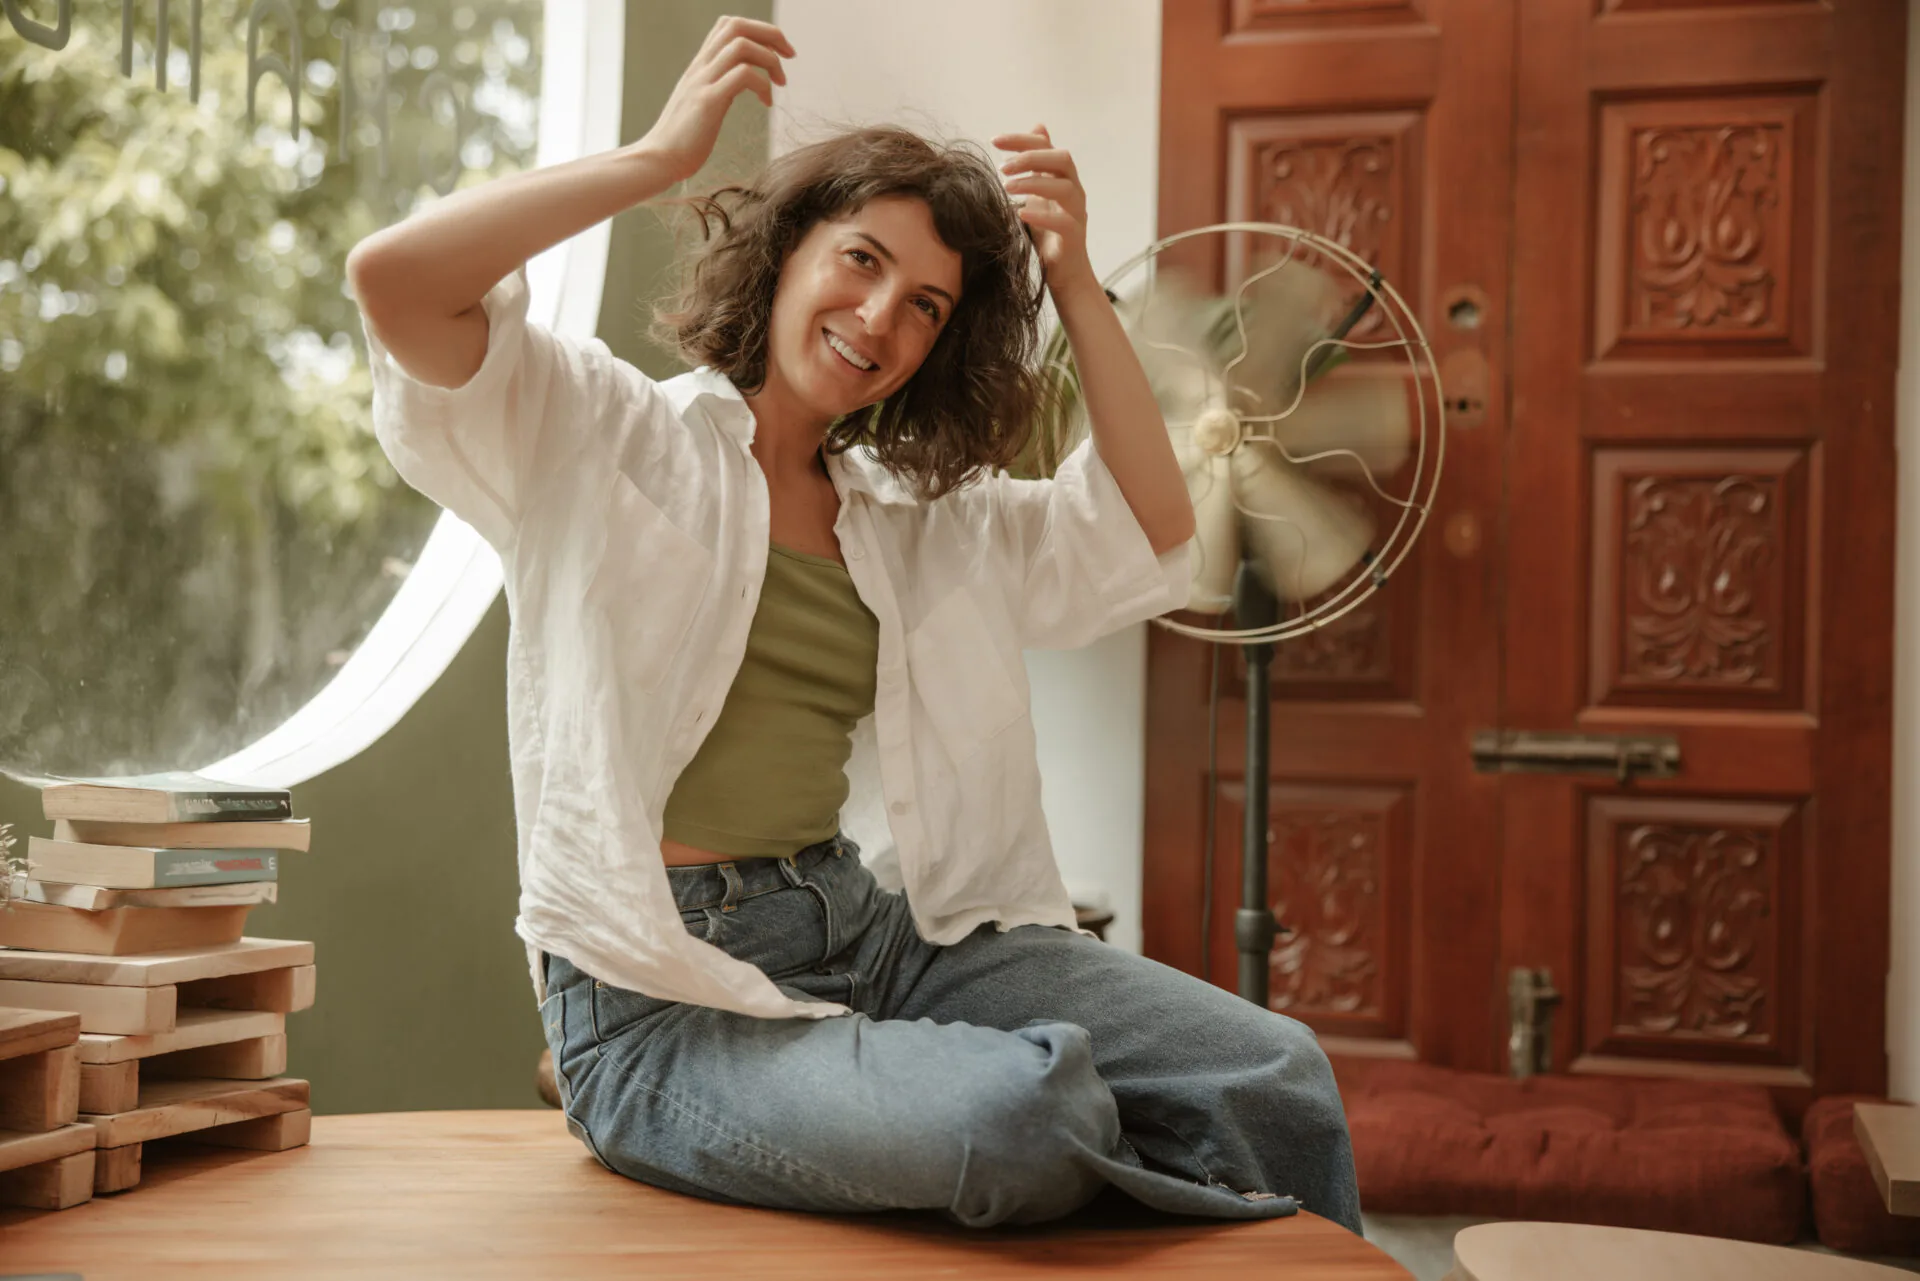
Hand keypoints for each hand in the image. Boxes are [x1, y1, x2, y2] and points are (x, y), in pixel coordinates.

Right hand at [641, 16, 793, 183]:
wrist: (659, 159)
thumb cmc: (683, 139)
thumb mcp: (703, 101)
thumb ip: (720, 84)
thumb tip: (742, 78)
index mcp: (700, 65)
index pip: (728, 25)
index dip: (759, 30)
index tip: (778, 51)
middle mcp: (700, 66)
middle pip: (738, 26)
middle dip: (771, 34)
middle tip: (790, 56)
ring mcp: (702, 82)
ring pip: (742, 45)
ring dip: (770, 59)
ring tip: (781, 83)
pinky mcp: (708, 102)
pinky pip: (742, 76)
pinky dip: (763, 84)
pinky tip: (767, 103)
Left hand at [993, 124, 1098, 296]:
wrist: (1064, 273)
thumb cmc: (1048, 232)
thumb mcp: (1037, 192)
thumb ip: (1036, 164)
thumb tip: (1038, 126)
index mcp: (1061, 177)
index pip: (1047, 146)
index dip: (1022, 139)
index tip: (994, 140)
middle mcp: (1073, 190)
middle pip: (1062, 159)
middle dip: (1031, 157)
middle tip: (1002, 167)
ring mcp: (1077, 213)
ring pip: (1065, 187)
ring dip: (1034, 183)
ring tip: (1007, 187)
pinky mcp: (1075, 236)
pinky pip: (1064, 221)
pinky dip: (1042, 215)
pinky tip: (1021, 213)